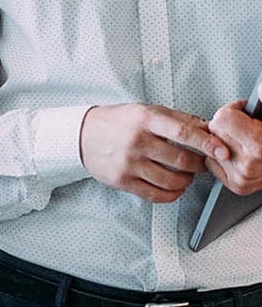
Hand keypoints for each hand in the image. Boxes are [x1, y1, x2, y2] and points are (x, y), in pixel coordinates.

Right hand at [80, 103, 228, 202]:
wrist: (83, 135)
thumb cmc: (118, 121)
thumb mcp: (146, 111)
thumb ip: (178, 119)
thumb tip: (208, 128)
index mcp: (145, 119)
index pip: (183, 133)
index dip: (207, 143)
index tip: (222, 150)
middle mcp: (137, 141)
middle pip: (181, 161)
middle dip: (199, 165)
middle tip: (201, 164)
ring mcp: (129, 163)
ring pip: (172, 181)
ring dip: (186, 181)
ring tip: (186, 175)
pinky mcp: (123, 181)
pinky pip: (157, 195)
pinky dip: (172, 194)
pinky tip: (174, 187)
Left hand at [206, 96, 261, 193]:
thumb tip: (260, 89)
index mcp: (258, 143)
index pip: (222, 118)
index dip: (234, 111)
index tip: (244, 113)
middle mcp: (248, 163)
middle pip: (215, 130)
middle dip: (227, 125)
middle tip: (244, 127)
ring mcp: (242, 177)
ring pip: (212, 146)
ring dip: (224, 141)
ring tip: (243, 141)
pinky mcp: (237, 186)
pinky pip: (212, 162)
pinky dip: (222, 157)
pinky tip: (238, 154)